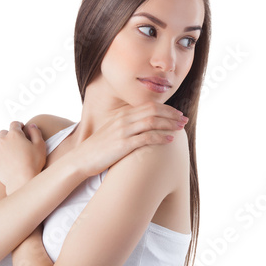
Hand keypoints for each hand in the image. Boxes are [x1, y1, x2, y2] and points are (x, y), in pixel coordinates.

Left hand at [0, 121, 46, 193]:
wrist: (21, 180)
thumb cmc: (33, 163)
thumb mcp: (40, 145)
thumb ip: (35, 132)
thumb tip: (31, 125)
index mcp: (14, 134)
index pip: (14, 124)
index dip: (20, 125)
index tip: (23, 129)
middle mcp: (2, 140)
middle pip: (3, 132)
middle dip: (10, 135)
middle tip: (18, 142)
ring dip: (3, 145)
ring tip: (12, 153)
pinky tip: (6, 160)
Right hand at [74, 101, 188, 176]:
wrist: (81, 159)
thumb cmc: (100, 148)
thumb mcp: (114, 131)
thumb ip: (129, 126)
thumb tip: (146, 126)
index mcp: (122, 115)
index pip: (149, 105)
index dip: (166, 108)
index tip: (178, 113)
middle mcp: (123, 120)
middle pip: (153, 111)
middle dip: (171, 114)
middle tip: (184, 119)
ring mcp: (123, 132)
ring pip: (151, 122)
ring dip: (169, 124)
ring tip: (181, 128)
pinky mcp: (122, 145)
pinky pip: (145, 138)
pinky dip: (160, 137)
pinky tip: (170, 139)